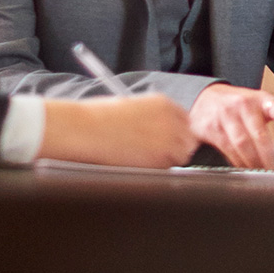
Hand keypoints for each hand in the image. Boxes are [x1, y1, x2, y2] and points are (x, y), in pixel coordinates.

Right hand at [37, 95, 197, 167]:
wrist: (84, 130)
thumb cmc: (98, 118)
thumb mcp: (132, 106)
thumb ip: (153, 117)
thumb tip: (160, 132)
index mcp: (164, 103)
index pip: (185, 121)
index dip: (176, 133)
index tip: (168, 140)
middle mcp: (172, 119)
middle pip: (189, 140)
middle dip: (177, 147)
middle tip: (157, 153)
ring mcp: (169, 139)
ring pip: (181, 156)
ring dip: (168, 159)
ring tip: (143, 157)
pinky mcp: (161, 158)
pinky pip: (167, 168)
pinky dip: (157, 169)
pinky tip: (137, 162)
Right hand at [190, 83, 273, 169]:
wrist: (205, 98)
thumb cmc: (237, 104)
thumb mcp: (259, 104)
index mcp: (260, 99)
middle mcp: (242, 105)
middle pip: (258, 135)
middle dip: (267, 156)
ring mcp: (225, 116)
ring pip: (241, 144)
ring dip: (252, 162)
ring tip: (260, 172)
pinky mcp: (210, 127)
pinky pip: (226, 149)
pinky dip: (236, 161)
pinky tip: (242, 166)